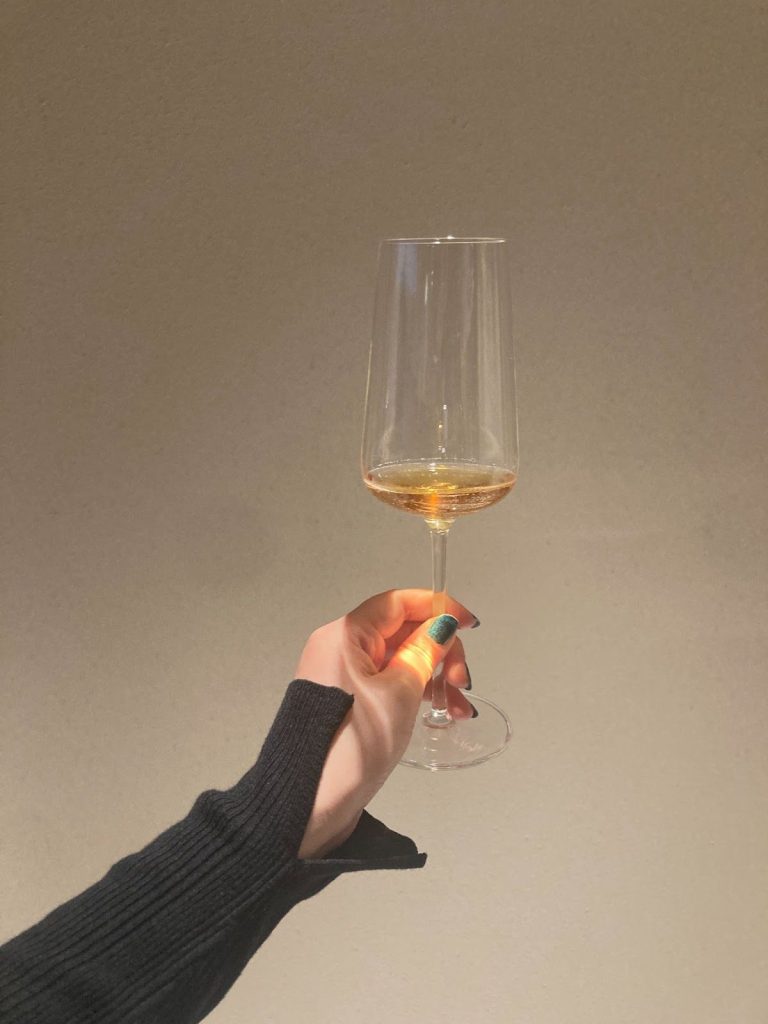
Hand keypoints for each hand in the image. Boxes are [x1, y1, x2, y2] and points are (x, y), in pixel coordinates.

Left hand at [295, 589, 476, 856]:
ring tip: (457, 708)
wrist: (306, 804)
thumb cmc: (353, 743)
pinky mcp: (345, 702)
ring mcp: (340, 675)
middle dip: (439, 651)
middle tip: (462, 683)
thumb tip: (441, 625)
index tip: (469, 625)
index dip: (436, 607)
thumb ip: (423, 653)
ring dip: (433, 676)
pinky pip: (387, 683)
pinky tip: (440, 713)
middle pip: (401, 631)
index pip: (397, 602)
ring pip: (398, 659)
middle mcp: (338, 647)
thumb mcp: (399, 694)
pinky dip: (415, 692)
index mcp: (345, 635)